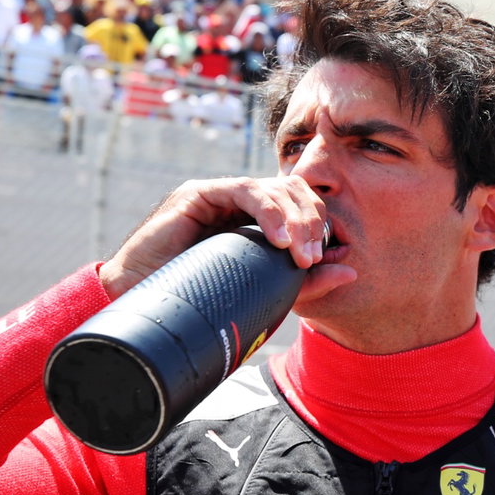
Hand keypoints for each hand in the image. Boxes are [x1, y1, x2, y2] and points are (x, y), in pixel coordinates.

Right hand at [99, 175, 355, 300]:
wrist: (142, 305)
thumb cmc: (200, 301)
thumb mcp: (263, 290)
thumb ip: (305, 281)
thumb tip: (352, 271)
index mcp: (257, 221)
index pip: (301, 206)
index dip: (318, 226)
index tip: (324, 260)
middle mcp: (240, 203)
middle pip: (292, 192)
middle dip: (310, 222)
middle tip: (313, 258)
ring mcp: (220, 195)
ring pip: (273, 189)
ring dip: (294, 220)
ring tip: (299, 254)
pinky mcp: (200, 194)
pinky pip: (244, 190)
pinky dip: (268, 212)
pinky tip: (278, 240)